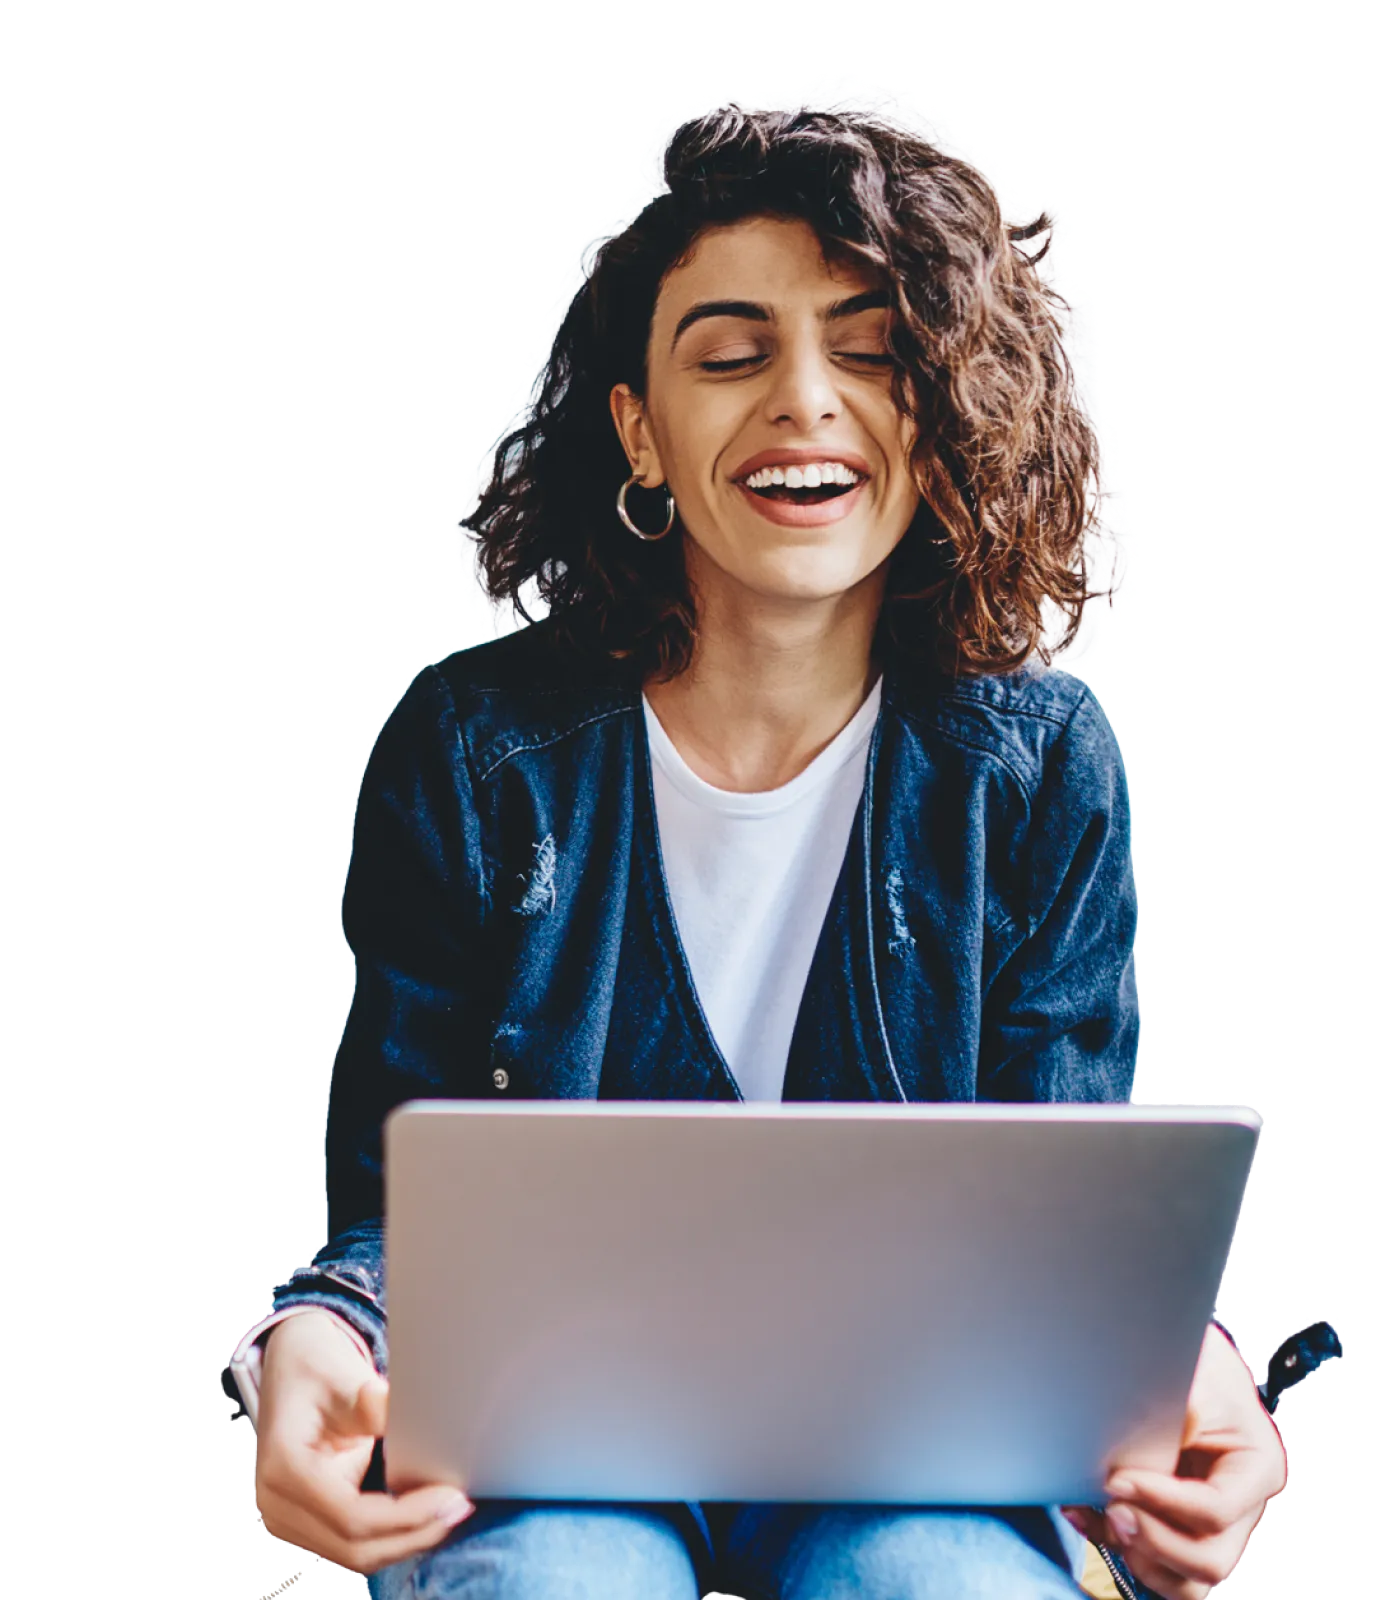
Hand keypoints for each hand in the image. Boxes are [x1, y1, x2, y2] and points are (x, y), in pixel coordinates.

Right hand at [253, 1310, 475, 1575]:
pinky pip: (353, 1543)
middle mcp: (278, 1505)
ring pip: (356, 1555)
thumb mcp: (344, 1377)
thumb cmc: (315, 1368)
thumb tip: (416, 1419)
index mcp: (285, 1470)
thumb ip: (374, 1404)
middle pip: (355, 1549)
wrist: (290, 1368)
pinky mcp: (306, 1522)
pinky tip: (425, 1513)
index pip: (353, 1518)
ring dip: (406, 1539)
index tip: (450, 1495)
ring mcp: (288, 1520)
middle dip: (413, 1534)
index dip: (407, 1517)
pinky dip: (391, 1534)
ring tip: (450, 1510)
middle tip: (460, 1505)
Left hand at [1063, 1324, 1287, 1598]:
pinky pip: (1156, 1568)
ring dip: (1140, 1558)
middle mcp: (1241, 1507)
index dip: (1163, 1502)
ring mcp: (1213, 1526)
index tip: (1116, 1480)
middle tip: (1111, 1509)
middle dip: (1154, 1541)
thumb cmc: (1197, 1367)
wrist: (1189, 1365)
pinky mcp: (1179, 1529)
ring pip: (1186, 1581)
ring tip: (1102, 1517)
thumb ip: (1185, 1405)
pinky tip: (1086, 1516)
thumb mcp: (1198, 1376)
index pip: (1214, 1510)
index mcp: (1255, 1468)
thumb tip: (1168, 1423)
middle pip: (1209, 1560)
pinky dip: (1119, 1551)